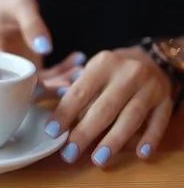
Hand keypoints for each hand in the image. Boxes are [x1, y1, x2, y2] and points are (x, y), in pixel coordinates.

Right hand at [0, 0, 81, 96]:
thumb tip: (45, 49)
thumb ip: (31, 24)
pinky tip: (78, 59)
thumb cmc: (8, 4)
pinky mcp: (30, 73)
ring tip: (80, 72)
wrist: (6, 9)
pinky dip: (64, 72)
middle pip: (20, 87)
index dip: (17, 84)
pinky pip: (48, 78)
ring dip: (59, 84)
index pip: (0, 74)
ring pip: (37, 86)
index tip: (40, 87)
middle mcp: (0, 68)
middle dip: (46, 90)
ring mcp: (16, 72)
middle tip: (69, 86)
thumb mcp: (20, 5)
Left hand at [44, 47, 172, 165]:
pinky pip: (159, 122)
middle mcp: (128, 73)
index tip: (52, 132)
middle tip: (69, 153)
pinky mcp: (166, 100)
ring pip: (131, 118)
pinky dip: (149, 139)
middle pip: (104, 108)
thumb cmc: (113, 69)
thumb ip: (76, 91)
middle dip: (85, 133)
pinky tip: (140, 154)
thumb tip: (54, 119)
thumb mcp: (93, 70)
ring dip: (113, 141)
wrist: (152, 58)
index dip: (65, 113)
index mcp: (104, 63)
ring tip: (97, 160)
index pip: (80, 92)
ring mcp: (150, 87)